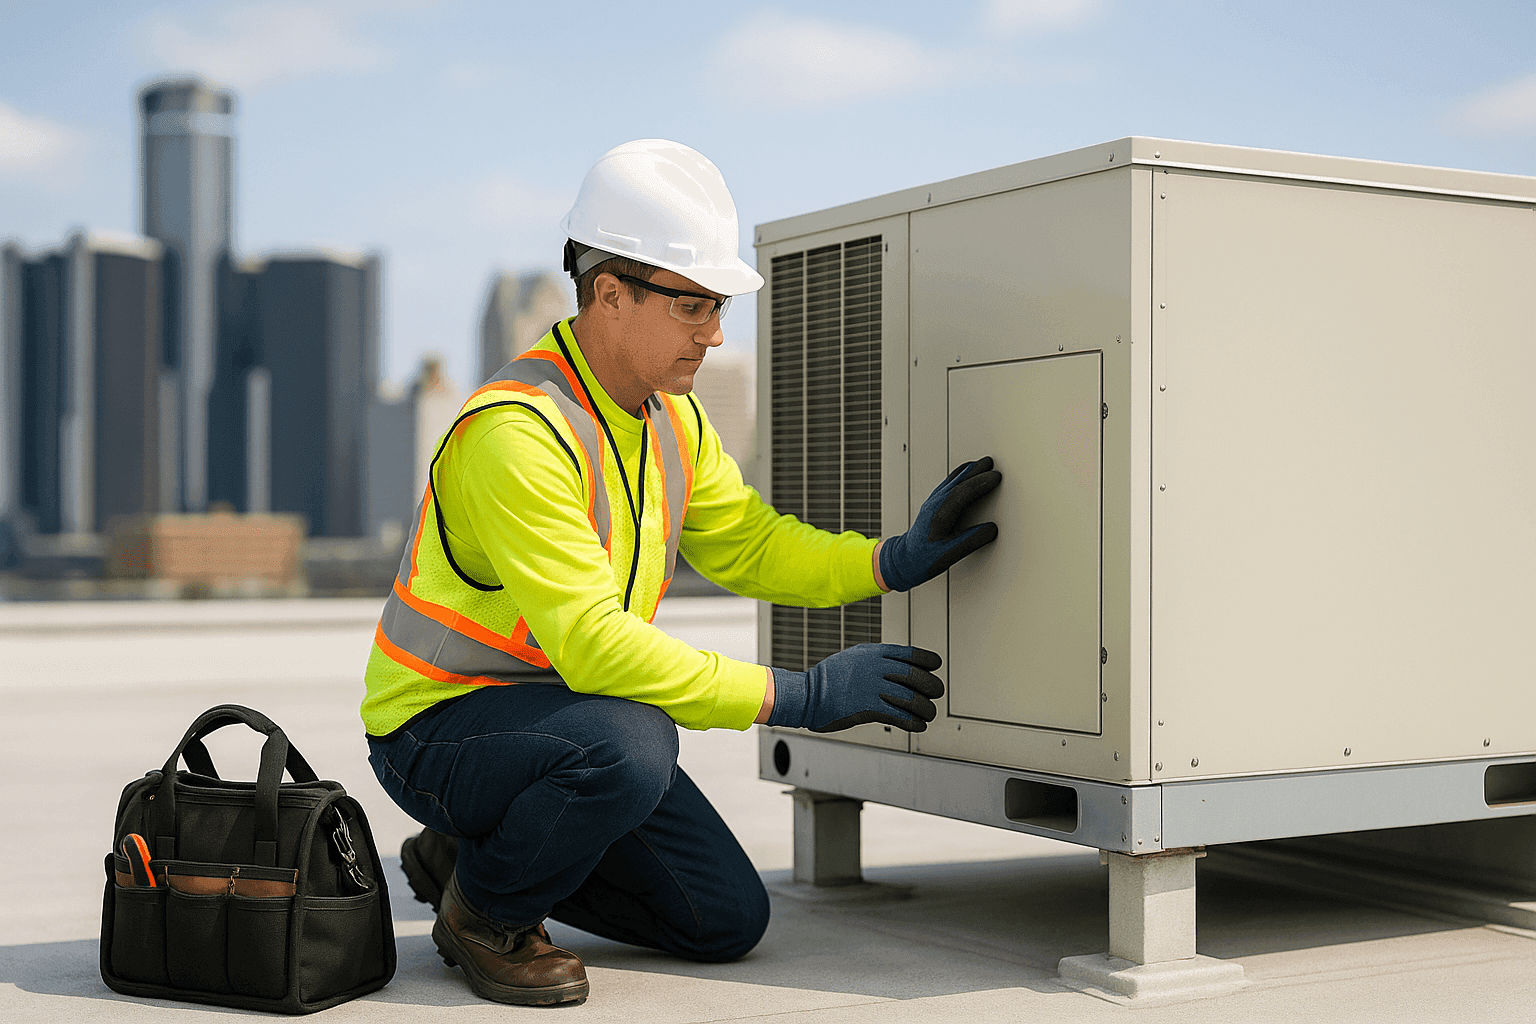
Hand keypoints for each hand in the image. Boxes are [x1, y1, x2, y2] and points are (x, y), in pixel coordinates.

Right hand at [767, 644, 943, 732]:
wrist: (806, 695)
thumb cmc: (828, 679)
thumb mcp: (854, 657)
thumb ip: (876, 659)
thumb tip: (898, 665)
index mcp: (874, 653)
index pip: (911, 654)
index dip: (928, 661)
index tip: (935, 667)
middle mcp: (875, 668)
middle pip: (916, 676)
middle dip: (932, 686)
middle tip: (936, 693)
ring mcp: (872, 688)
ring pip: (911, 698)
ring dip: (926, 708)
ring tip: (929, 714)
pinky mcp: (868, 709)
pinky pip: (900, 716)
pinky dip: (913, 722)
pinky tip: (918, 725)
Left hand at [878, 457, 1001, 591]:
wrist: (903, 560)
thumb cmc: (923, 559)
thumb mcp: (949, 554)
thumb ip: (971, 541)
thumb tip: (991, 529)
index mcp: (940, 515)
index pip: (963, 492)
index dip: (981, 483)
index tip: (996, 476)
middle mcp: (935, 505)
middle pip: (958, 482)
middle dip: (976, 471)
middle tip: (992, 462)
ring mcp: (932, 503)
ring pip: (952, 481)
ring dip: (967, 471)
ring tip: (982, 463)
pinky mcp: (932, 505)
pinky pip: (947, 484)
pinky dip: (958, 476)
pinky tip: (964, 474)